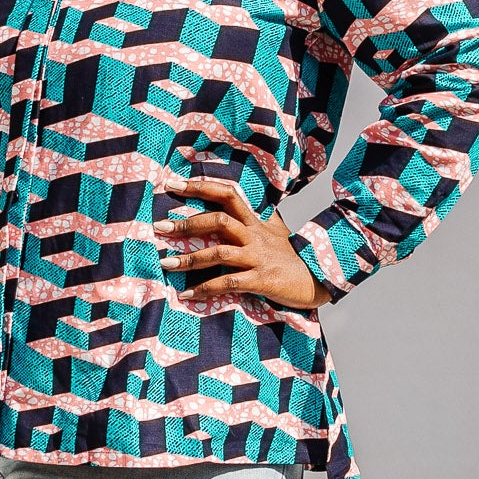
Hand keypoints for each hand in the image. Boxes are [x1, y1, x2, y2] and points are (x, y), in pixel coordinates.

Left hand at [153, 176, 333, 309]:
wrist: (319, 280)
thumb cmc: (293, 258)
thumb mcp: (278, 232)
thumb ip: (262, 218)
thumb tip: (257, 201)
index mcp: (255, 222)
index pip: (227, 195)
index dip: (200, 186)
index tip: (171, 184)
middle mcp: (254, 236)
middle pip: (218, 220)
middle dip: (187, 224)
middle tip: (159, 227)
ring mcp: (258, 258)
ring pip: (219, 252)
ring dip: (189, 259)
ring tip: (165, 263)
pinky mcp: (261, 280)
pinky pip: (228, 283)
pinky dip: (205, 289)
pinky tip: (186, 294)